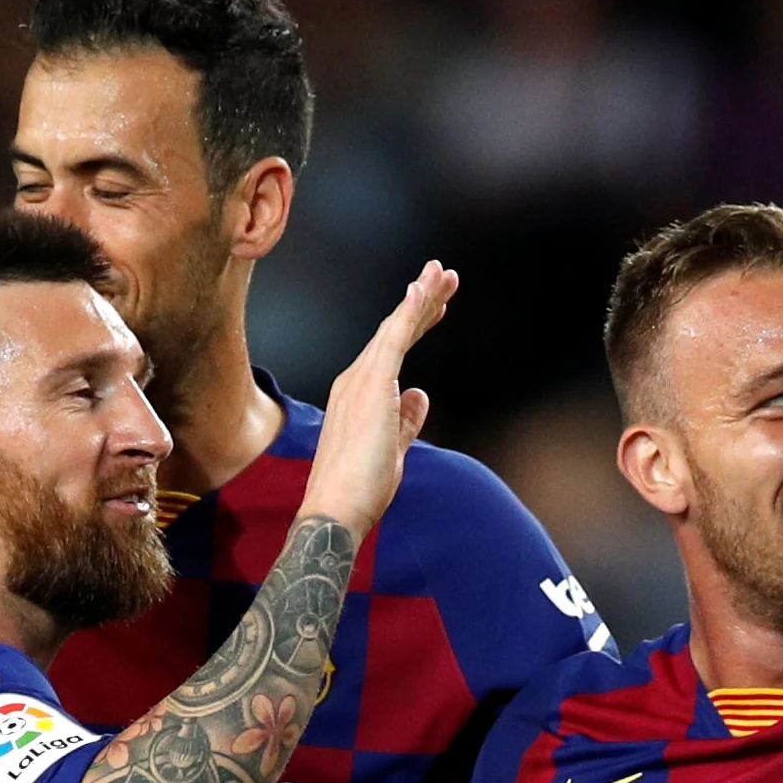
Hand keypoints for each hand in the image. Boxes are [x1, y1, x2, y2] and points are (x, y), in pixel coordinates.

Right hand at [292, 262, 458, 538]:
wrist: (336, 510)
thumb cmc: (361, 490)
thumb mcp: (394, 450)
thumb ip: (407, 421)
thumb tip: (420, 394)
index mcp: (360, 395)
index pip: (393, 351)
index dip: (416, 324)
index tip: (437, 306)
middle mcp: (356, 380)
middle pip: (394, 331)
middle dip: (422, 302)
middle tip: (446, 274)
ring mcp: (361, 381)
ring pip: (396, 329)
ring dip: (421, 298)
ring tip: (443, 272)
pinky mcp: (372, 386)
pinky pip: (393, 341)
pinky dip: (408, 313)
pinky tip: (421, 291)